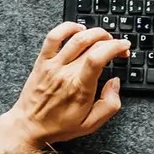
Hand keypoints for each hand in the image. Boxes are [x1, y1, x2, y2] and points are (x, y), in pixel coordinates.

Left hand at [0, 22, 129, 151]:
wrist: (29, 126)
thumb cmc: (58, 125)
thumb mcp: (90, 124)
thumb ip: (109, 105)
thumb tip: (115, 83)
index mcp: (80, 88)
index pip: (98, 57)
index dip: (115, 47)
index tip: (124, 48)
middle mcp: (66, 73)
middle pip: (91, 45)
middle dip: (111, 41)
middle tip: (117, 47)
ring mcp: (53, 65)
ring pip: (76, 37)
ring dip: (94, 32)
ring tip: (103, 37)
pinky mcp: (43, 61)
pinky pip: (53, 36)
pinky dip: (67, 27)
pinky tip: (78, 29)